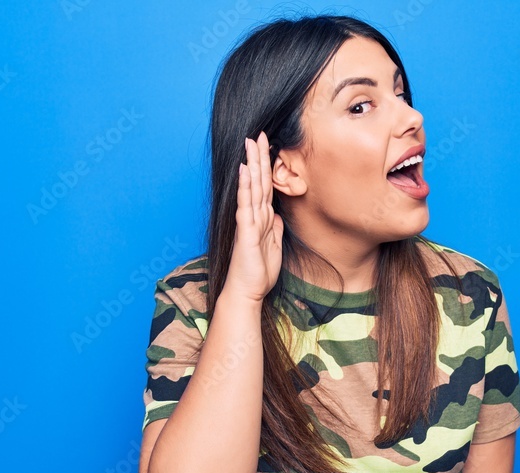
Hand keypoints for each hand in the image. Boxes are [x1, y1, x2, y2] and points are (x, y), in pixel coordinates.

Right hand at [223, 131, 283, 303]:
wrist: (247, 292)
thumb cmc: (258, 272)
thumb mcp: (273, 246)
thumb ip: (274, 229)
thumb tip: (276, 214)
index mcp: (262, 219)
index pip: (265, 187)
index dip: (266, 166)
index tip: (268, 146)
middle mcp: (254, 216)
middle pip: (258, 181)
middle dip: (258, 157)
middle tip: (258, 133)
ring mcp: (248, 223)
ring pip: (251, 189)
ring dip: (251, 166)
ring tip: (250, 144)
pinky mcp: (246, 233)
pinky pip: (245, 206)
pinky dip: (245, 188)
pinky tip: (243, 171)